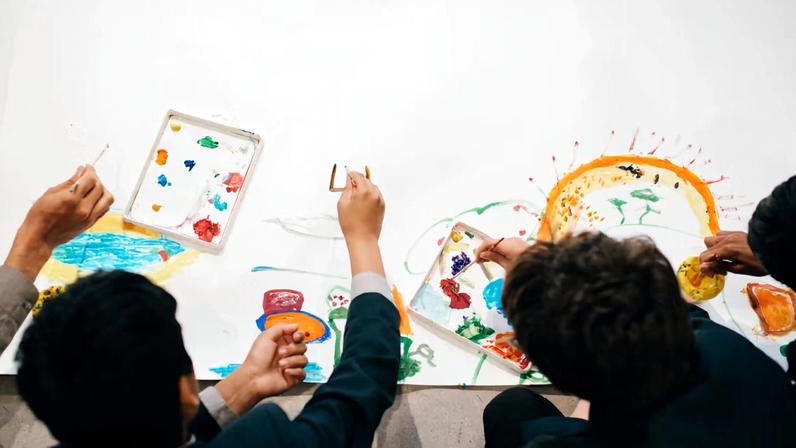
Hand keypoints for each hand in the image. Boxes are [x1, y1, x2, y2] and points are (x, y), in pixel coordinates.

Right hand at [4, 165, 113, 280]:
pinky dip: (102, 200)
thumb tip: (80, 171)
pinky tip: (94, 197)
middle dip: (96, 178)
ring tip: (93, 187)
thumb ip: (70, 182)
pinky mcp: (91, 223)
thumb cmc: (40, 216)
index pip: (90, 179)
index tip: (88, 167)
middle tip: (88, 175)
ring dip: (103, 189)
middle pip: (100, 187)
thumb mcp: (51, 193)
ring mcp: (89, 217)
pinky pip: (104, 209)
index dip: (91, 170)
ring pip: (107, 198)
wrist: (40, 237)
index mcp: (71, 199)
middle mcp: (83, 208)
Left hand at [215, 324, 307, 414]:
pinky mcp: (293, 377)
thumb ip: (281, 328)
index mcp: (282, 342)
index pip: (299, 336)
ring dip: (292, 361)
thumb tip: (295, 325)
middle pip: (303, 347)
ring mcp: (291, 365)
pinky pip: (303, 372)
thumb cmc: (257, 358)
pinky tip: (285, 372)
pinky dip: (295, 372)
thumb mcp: (266, 336)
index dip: (299, 335)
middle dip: (293, 349)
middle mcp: (288, 353)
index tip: (295, 337)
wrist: (253, 377)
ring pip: (304, 359)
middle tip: (281, 353)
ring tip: (280, 364)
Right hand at [337, 171, 384, 244]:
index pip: (358, 176)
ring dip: (365, 187)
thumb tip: (349, 181)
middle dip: (358, 180)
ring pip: (372, 187)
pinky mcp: (382, 207)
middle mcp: (374, 194)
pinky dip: (370, 194)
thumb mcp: (343, 203)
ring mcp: (380, 201)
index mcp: (364, 191)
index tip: (348, 174)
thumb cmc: (352, 225)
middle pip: (366, 180)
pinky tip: (362, 201)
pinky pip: (376, 195)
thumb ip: (347, 189)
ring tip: (356, 195)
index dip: (352, 174)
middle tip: (350, 184)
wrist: (363, 239)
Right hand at [475, 237, 530, 267]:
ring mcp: (515, 240)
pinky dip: (498, 250)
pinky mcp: (518, 243)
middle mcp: (511, 240)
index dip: (480, 250)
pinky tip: (495, 257)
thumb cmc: (525, 267)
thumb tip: (483, 255)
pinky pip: (504, 244)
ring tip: (486, 261)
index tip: (476, 259)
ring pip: (498, 243)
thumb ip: (494, 258)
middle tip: (479, 261)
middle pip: (492, 242)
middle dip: (484, 250)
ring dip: (491, 250)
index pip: (488, 242)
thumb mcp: (507, 266)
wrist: (540, 267)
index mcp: (508, 244)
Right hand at [699, 231, 767, 276]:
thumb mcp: (738, 269)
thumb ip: (719, 266)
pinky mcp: (736, 233)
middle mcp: (726, 239)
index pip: (704, 256)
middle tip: (719, 267)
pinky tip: (727, 250)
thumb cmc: (760, 263)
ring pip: (712, 239)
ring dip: (713, 249)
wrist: (775, 251)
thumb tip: (704, 267)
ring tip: (723, 258)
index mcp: (726, 249)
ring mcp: (731, 235)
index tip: (712, 274)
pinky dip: (720, 242)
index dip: (705, 267)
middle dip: (709, 259)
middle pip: (706, 247)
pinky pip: (721, 234)